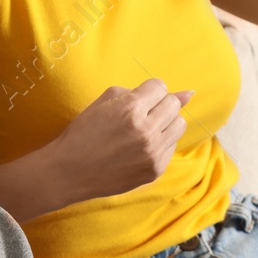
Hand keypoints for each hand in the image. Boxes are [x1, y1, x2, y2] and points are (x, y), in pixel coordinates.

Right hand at [49, 79, 193, 202]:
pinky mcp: (155, 170)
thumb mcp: (104, 102)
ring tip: (145, 129)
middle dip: (159, 104)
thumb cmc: (84, 132)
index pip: (160, 86)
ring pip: (179, 124)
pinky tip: (141, 146)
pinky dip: (161, 142)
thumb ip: (141, 91)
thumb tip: (188, 93)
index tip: (136, 100)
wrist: (70, 171)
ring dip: (165, 122)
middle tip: (141, 114)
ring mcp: (153, 153)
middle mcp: (146, 130)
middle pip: (173, 104)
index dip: (147, 91)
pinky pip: (172, 146)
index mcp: (131, 109)